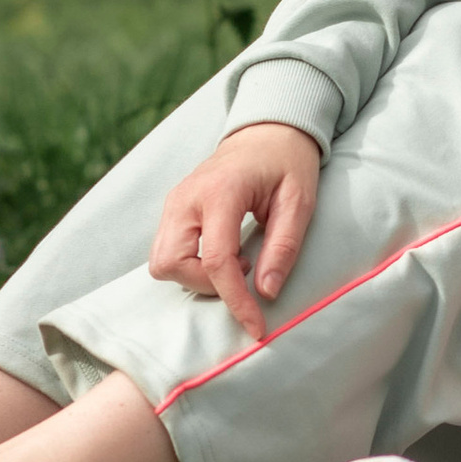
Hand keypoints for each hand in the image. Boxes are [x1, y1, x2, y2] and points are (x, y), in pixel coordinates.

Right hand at [149, 120, 323, 337]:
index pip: (217, 261)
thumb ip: (283, 247)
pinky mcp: (172, 210)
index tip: (257, 328)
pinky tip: (222, 254)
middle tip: (243, 273)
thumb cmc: (286, 163)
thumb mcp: (299, 202)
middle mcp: (186, 198)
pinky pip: (166, 252)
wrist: (265, 133)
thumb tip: (266, 293)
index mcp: (220, 192)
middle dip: (205, 286)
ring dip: (196, 277)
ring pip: (161, 262)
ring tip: (235, 262)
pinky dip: (190, 266)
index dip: (236, 301)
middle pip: (170, 263)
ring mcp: (174, 203)